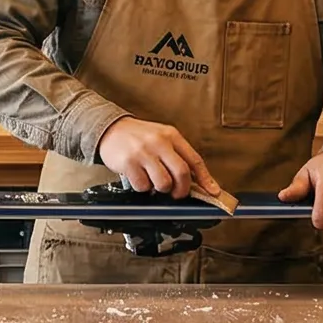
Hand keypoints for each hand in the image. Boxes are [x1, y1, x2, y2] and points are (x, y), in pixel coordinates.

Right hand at [98, 117, 221, 198]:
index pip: (194, 160)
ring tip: (154, 181)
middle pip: (182, 173)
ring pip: (163, 183)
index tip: (212, 192)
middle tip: (177, 194)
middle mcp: (159, 142)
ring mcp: (144, 152)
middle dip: (182, 190)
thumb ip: (177, 155)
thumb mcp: (161, 137)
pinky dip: (143, 187)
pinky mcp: (129, 163)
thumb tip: (196, 179)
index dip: (206, 179)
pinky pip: (143, 186)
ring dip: (160, 188)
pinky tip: (139, 177)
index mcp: (171, 135)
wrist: (110, 129)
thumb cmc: (138, 136)